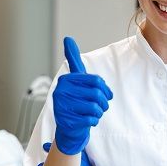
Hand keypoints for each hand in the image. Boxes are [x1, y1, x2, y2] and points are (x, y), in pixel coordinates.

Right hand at [53, 37, 112, 154]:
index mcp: (65, 80)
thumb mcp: (76, 79)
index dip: (105, 90)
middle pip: (96, 94)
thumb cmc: (76, 100)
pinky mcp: (67, 122)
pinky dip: (94, 121)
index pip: (96, 81)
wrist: (69, 128)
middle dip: (104, 103)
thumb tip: (67, 38)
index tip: (106, 95)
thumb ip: (73, 59)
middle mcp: (60, 92)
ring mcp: (62, 108)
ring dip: (99, 113)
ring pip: (95, 108)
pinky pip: (91, 119)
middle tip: (102, 107)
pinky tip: (88, 121)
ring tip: (94, 114)